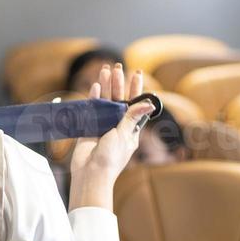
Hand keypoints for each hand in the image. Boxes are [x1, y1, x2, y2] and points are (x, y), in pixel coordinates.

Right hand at [69, 63, 153, 210]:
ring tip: (105, 70)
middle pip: (119, 99)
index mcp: (131, 129)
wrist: (91, 174)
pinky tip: (95, 86)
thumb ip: (132, 117)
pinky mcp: (89, 128)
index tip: (137, 73)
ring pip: (105, 101)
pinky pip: (91, 109)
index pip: (136, 104)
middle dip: (119, 82)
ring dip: (106, 85)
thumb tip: (150, 103)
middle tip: (118, 66)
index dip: (137, 88)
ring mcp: (103, 126)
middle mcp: (117, 125)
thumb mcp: (125, 136)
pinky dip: (93, 97)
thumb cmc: (111, 158)